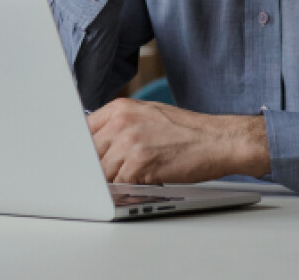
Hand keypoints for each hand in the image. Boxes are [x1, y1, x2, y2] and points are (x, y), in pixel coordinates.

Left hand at [87, 98, 269, 184]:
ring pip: (101, 172)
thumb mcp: (148, 115)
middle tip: (105, 177)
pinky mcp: (139, 163)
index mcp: (120, 108)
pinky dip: (125, 190)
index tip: (80, 161)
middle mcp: (121, 122)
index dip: (81, 150)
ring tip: (131, 180)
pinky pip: (118, 184)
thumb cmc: (187, 131)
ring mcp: (129, 142)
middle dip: (95, 168)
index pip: (82, 131)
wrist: (218, 140)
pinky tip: (139, 185)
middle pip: (88, 153)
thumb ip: (120, 126)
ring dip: (112, 181)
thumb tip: (96, 144)